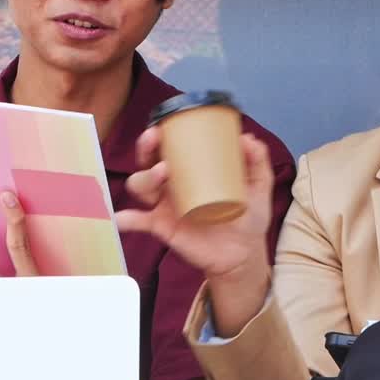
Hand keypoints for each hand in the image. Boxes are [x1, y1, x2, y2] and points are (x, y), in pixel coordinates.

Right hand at [116, 128, 275, 335]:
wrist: (244, 253)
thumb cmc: (248, 215)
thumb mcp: (259, 185)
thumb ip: (257, 160)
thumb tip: (246, 137)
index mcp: (192, 169)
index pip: (171, 146)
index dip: (162, 134)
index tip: (163, 126)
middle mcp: (173, 183)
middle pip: (148, 161)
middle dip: (146, 148)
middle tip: (154, 141)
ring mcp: (165, 205)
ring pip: (140, 185)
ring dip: (144, 177)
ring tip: (162, 173)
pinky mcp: (162, 227)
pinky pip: (137, 222)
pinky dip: (126, 219)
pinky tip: (121, 218)